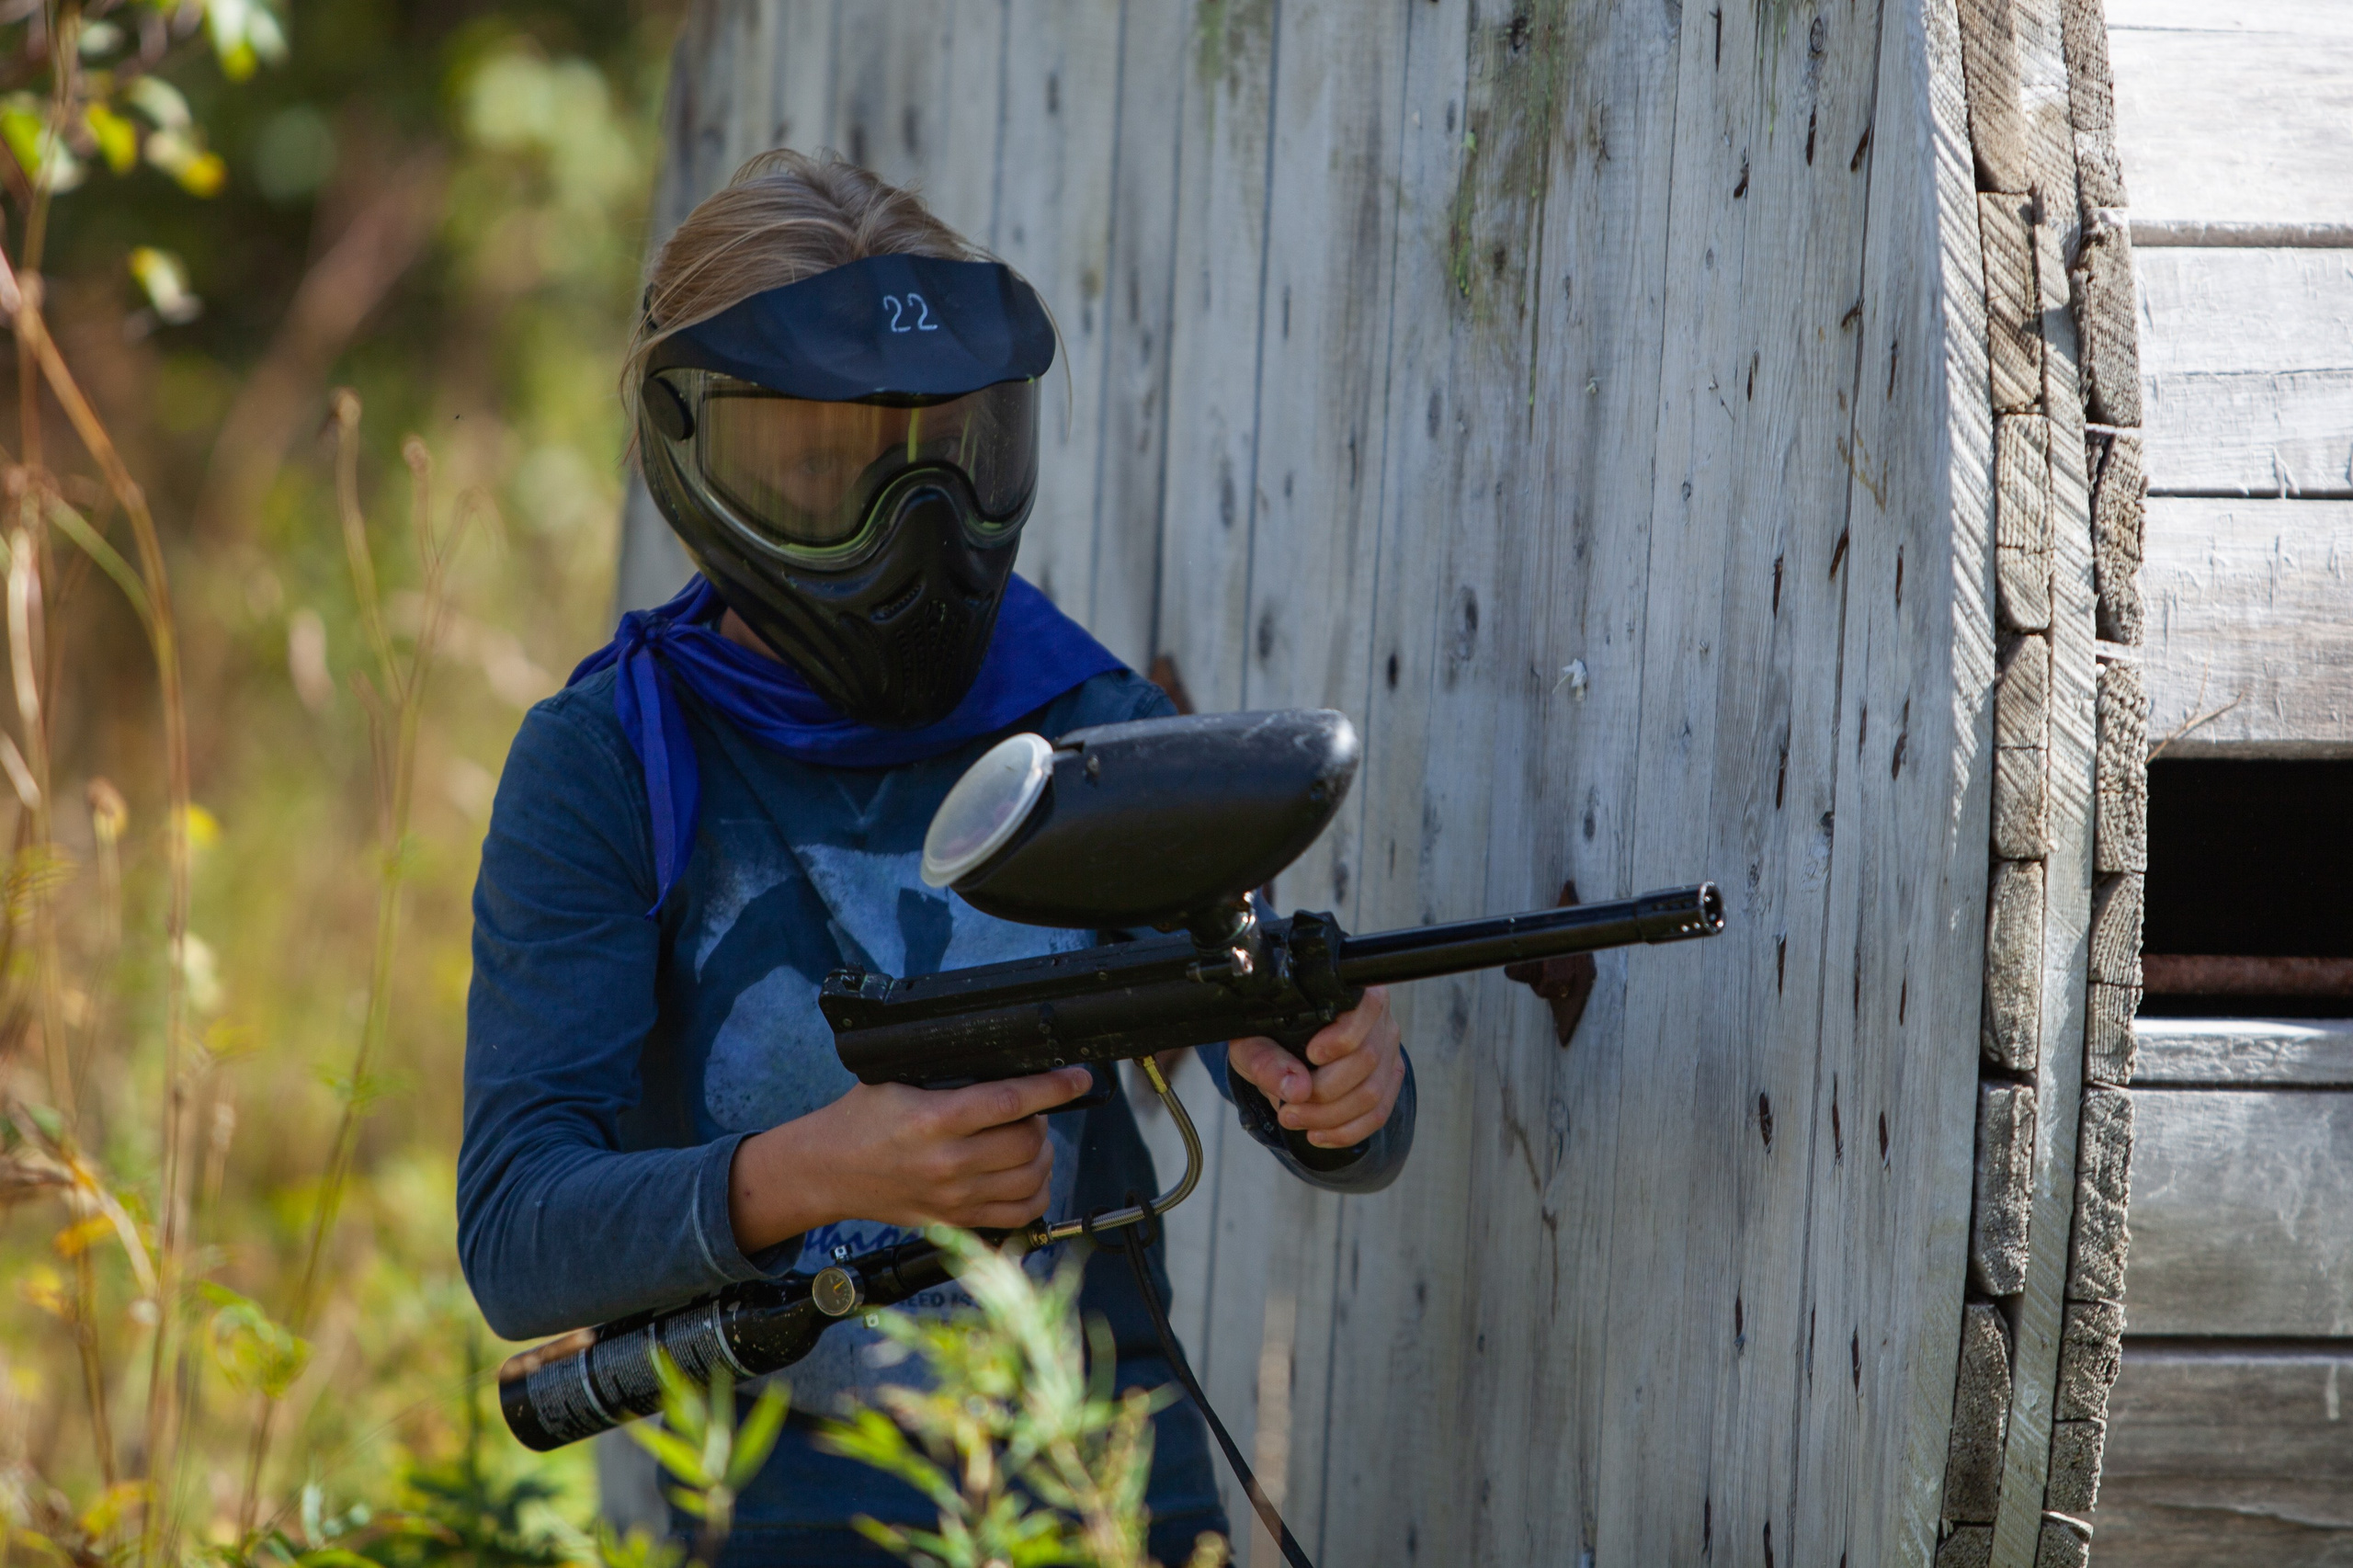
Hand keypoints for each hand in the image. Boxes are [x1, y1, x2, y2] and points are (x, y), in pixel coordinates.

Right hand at [727, 1067, 1092, 1251]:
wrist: (827, 1171)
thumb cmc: (862, 1119)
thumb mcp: (899, 1078)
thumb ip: (951, 1073)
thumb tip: (1008, 1060)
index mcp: (934, 1118)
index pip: (1012, 1100)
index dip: (1055, 1086)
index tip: (1077, 1077)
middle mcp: (948, 1162)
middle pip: (1028, 1141)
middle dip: (1041, 1118)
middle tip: (1031, 1108)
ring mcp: (954, 1198)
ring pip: (1031, 1178)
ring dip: (1042, 1154)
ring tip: (1028, 1139)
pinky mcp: (956, 1221)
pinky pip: (1019, 1214)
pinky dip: (1036, 1193)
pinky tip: (1027, 1175)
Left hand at [1226, 986, 1404, 1149]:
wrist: (1274, 1050)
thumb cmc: (1265, 1038)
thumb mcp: (1253, 1044)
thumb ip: (1267, 1061)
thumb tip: (1297, 1089)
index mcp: (1350, 993)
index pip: (1365, 1010)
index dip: (1341, 1038)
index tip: (1311, 1055)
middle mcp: (1377, 1019)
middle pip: (1367, 1059)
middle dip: (1324, 1094)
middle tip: (1287, 1109)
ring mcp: (1387, 1051)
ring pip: (1373, 1093)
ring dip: (1331, 1117)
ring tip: (1295, 1120)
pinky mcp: (1386, 1080)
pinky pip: (1378, 1114)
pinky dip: (1346, 1131)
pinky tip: (1318, 1134)